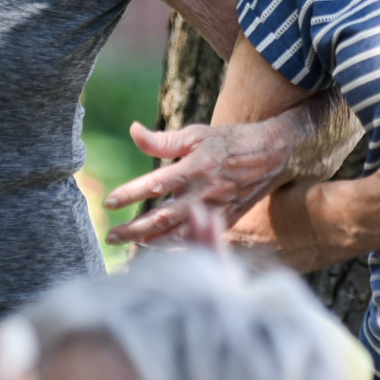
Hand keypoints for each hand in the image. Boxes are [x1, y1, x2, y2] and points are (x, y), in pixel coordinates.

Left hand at [103, 117, 300, 245]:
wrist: (271, 154)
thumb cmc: (227, 141)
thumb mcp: (196, 134)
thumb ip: (163, 140)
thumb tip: (133, 131)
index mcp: (196, 167)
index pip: (155, 184)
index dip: (130, 194)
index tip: (109, 203)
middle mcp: (205, 191)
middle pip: (163, 217)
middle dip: (134, 229)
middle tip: (111, 237)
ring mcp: (217, 209)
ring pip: (179, 234)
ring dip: (152, 242)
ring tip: (131, 244)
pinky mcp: (226, 220)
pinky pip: (198, 238)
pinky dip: (177, 246)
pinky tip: (160, 248)